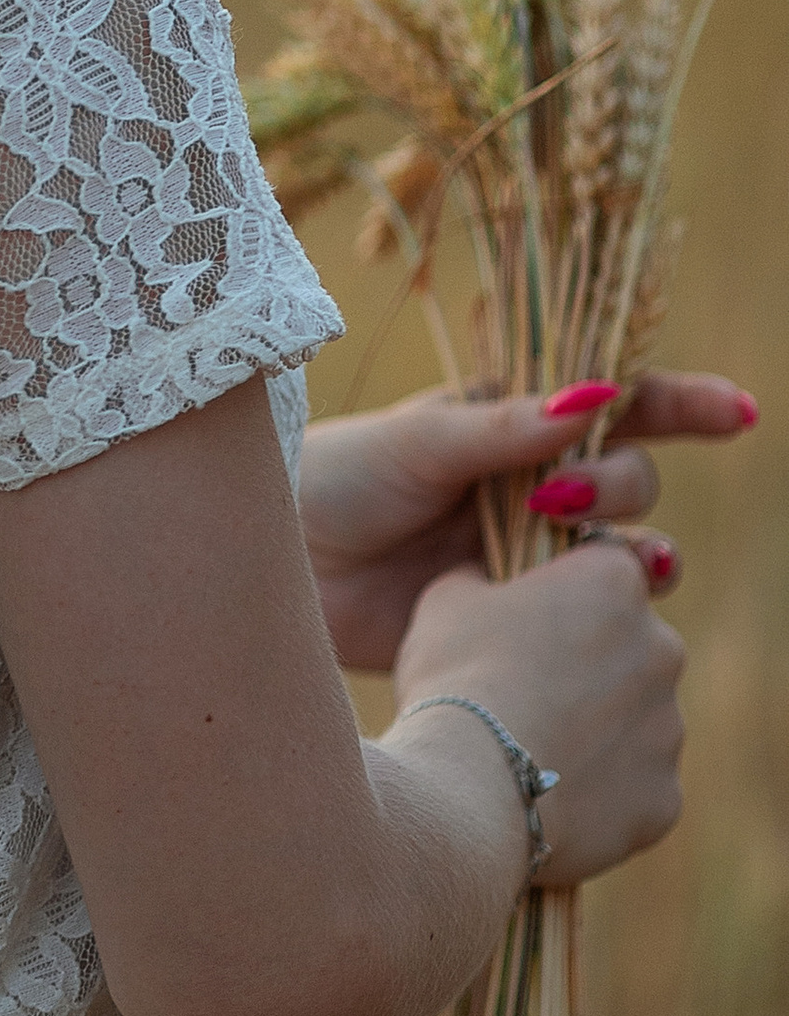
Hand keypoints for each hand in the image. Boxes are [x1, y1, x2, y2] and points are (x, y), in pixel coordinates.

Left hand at [299, 371, 756, 671]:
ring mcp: (525, 552)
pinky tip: (601, 616)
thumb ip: (500, 432)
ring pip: (618, 548)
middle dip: (621, 484)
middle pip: (627, 478)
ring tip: (615, 562)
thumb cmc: (334, 481)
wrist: (279, 566)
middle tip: (567, 499)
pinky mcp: (514, 614)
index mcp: (510, 425)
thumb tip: (591, 399)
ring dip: (631, 552)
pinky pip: (585, 614)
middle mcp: (529, 484)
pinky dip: (605, 611)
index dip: (680, 405)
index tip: (736, 413)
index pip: (614, 405)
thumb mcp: (414, 445)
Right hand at [392, 539, 688, 886]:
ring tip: (528, 754)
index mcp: (613, 584)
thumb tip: (486, 583)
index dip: (567, 594)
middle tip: (524, 692)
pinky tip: (546, 799)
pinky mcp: (663, 797)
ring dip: (594, 732)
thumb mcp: (448, 600)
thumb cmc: (457, 678)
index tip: (532, 620)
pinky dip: (599, 794)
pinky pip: (633, 788)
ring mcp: (668, 727)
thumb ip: (484, 579)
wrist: (468, 790)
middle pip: (629, 649)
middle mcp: (662, 648)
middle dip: (588, 667)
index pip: (607, 570)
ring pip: (633, 722)